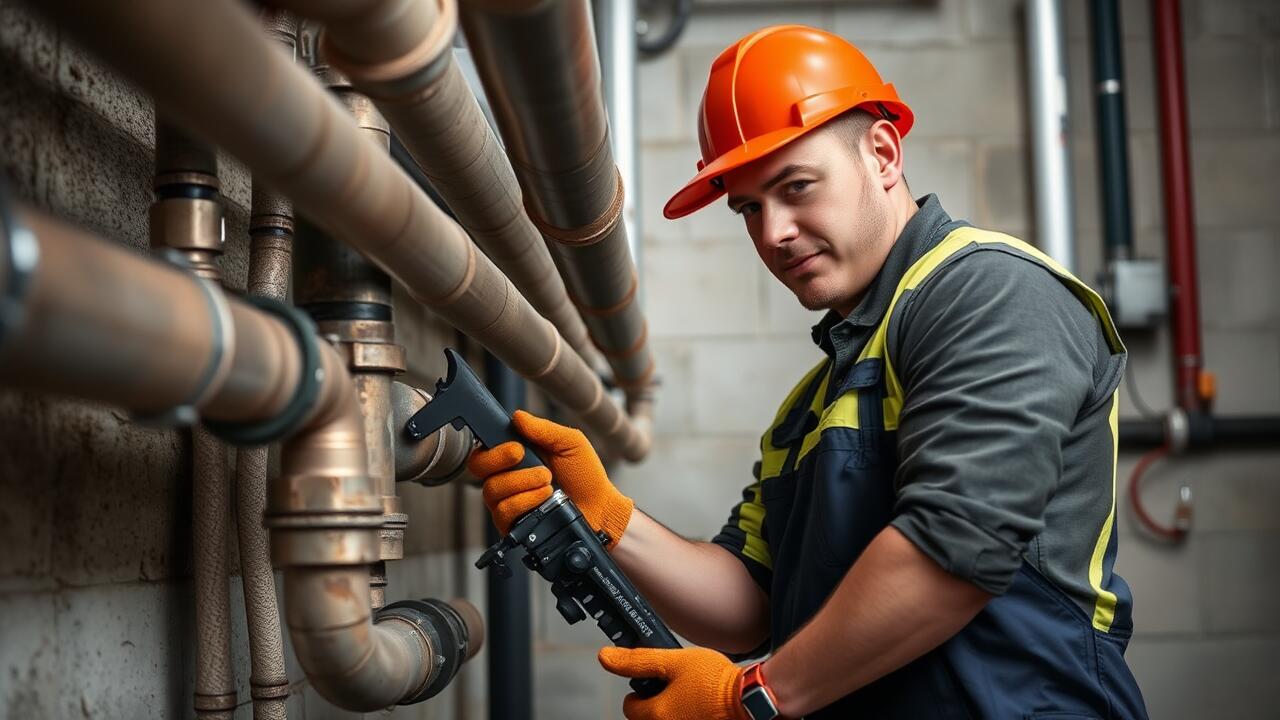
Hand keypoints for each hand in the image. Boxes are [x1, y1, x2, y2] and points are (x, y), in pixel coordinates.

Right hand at [467, 410, 633, 541]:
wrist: (599, 508)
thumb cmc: (585, 475)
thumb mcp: (570, 443)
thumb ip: (544, 429)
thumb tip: (517, 416)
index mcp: (516, 455)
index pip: (485, 447)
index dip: (493, 447)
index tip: (516, 448)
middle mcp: (506, 476)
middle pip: (478, 466)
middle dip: (502, 461)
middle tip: (531, 460)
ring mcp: (507, 500)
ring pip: (492, 489)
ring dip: (523, 483)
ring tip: (548, 481)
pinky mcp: (512, 522)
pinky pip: (503, 511)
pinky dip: (525, 502)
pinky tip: (544, 499)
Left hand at [598, 646, 748, 719]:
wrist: (751, 698)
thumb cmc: (716, 681)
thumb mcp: (674, 661)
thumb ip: (639, 660)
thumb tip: (606, 657)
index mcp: (657, 714)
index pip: (630, 708)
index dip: (638, 691)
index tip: (651, 683)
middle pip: (648, 718)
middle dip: (656, 703)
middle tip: (675, 686)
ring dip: (673, 710)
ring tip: (692, 695)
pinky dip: (688, 715)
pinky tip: (701, 705)